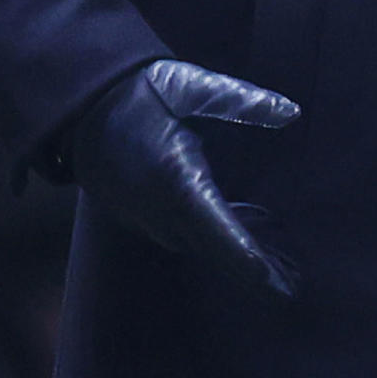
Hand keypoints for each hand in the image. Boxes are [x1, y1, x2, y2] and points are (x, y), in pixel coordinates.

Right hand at [72, 59, 300, 296]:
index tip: (273, 284)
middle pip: (212, 250)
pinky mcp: (139, 217)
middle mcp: (160, 209)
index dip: (246, 259)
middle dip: (251, 275)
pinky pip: (182, 239)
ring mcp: (146, 217)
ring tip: (277, 276)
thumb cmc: (144, 94)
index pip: (218, 229)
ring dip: (233, 263)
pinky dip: (212, 247)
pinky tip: (240, 248)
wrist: (84, 106)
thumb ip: (239, 100)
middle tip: (292, 290)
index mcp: (177, 178)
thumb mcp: (191, 87)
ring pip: (197, 247)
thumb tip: (291, 111)